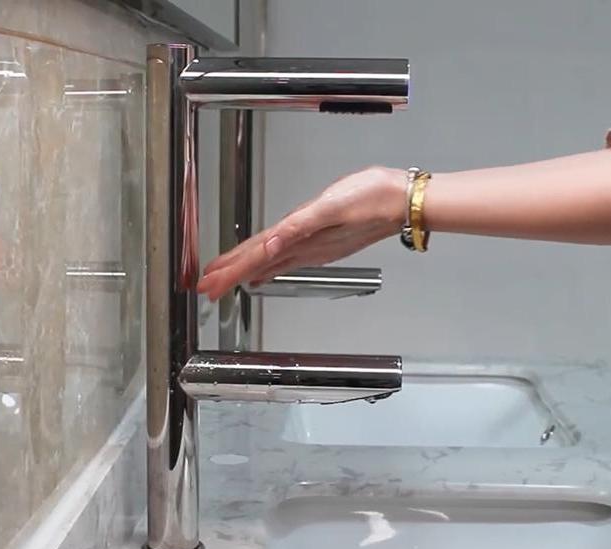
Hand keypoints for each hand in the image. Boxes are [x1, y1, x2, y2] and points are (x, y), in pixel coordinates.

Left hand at [197, 166, 405, 300]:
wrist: (403, 202)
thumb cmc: (373, 199)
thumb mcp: (331, 207)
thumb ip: (299, 226)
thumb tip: (271, 243)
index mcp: (305, 239)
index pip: (258, 258)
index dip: (231, 270)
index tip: (210, 283)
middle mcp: (308, 248)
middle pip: (260, 264)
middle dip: (232, 275)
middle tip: (207, 287)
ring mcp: (316, 247)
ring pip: (272, 262)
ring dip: (248, 271)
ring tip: (228, 279)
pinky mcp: (324, 241)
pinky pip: (289, 258)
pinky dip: (271, 264)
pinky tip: (267, 266)